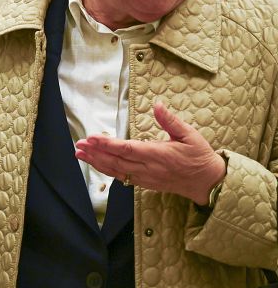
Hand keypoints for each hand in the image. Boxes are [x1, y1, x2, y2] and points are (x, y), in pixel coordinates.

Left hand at [74, 101, 225, 204]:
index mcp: (158, 155)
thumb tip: (157, 104)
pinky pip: (122, 178)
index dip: (107, 144)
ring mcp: (146, 178)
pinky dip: (107, 170)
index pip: (127, 149)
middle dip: (95, 153)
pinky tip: (96, 164)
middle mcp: (149, 169)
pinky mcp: (145, 184)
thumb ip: (171, 121)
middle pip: (116, 161)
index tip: (92, 138)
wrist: (208, 183)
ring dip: (96, 162)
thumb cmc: (199, 157)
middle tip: (79, 145)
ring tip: (80, 154)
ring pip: (116, 171)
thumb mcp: (190, 135)